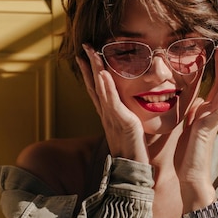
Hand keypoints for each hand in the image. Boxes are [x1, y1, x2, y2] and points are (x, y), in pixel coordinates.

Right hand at [77, 44, 148, 163]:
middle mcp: (107, 114)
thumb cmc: (133, 154)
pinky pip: (112, 103)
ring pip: (101, 90)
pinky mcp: (123, 123)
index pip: (97, 89)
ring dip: (95, 69)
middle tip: (84, 45)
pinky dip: (106, 88)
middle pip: (95, 85)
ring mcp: (113, 118)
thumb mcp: (129, 132)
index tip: (85, 56)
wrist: (132, 173)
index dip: (90, 72)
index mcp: (109, 115)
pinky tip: (103, 74)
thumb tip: (131, 110)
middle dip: (89, 64)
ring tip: (91, 52)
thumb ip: (127, 119)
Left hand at [175, 39, 217, 209]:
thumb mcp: (186, 127)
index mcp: (205, 111)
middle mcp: (212, 113)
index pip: (214, 83)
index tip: (217, 47)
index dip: (216, 66)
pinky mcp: (209, 128)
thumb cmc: (187, 155)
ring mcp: (213, 120)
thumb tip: (194, 100)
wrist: (190, 177)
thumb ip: (191, 113)